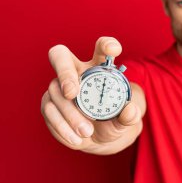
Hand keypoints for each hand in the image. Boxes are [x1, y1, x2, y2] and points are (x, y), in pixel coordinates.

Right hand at [41, 37, 143, 154]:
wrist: (97, 138)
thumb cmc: (112, 121)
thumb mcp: (125, 120)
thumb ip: (130, 115)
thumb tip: (130, 111)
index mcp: (99, 68)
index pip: (101, 47)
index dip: (106, 44)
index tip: (114, 50)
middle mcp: (75, 71)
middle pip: (59, 55)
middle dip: (64, 72)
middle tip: (73, 92)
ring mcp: (58, 86)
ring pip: (55, 91)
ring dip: (70, 113)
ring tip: (87, 132)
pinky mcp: (49, 103)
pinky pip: (49, 110)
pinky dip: (62, 126)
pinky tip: (77, 139)